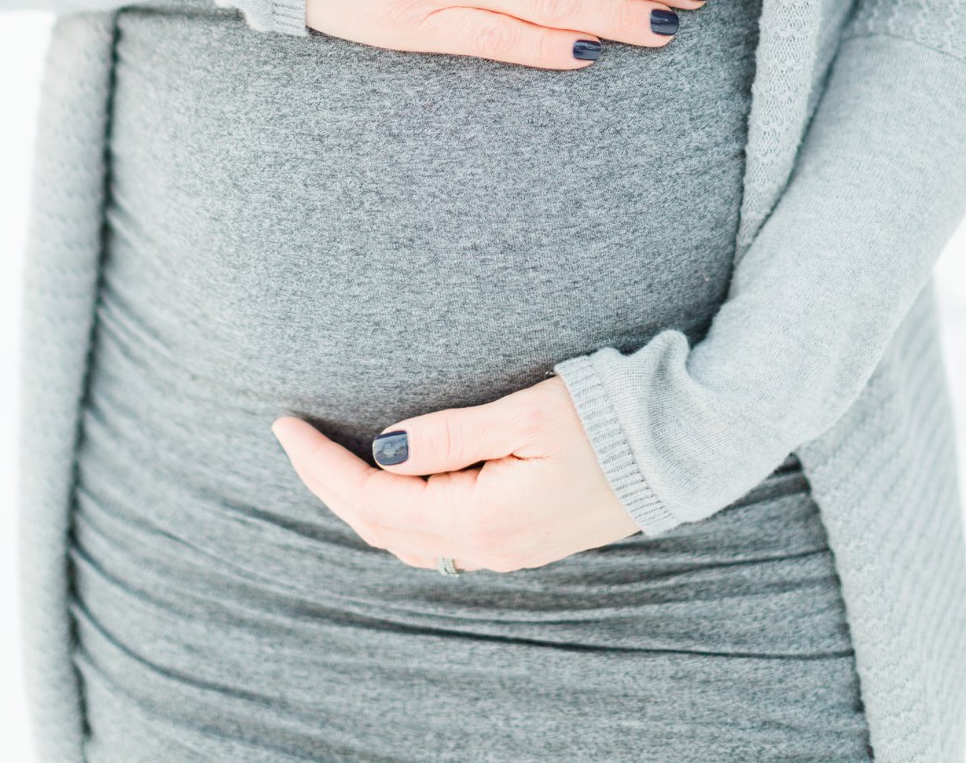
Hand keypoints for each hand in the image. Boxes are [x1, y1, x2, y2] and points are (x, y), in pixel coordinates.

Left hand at [270, 376, 639, 572]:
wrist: (682, 451)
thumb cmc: (608, 421)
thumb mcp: (524, 414)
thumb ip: (448, 434)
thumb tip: (383, 448)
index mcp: (481, 520)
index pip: (372, 498)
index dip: (319, 463)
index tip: (283, 424)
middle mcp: (488, 548)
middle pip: (378, 525)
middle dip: (324, 481)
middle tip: (289, 434)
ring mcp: (504, 551)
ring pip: (404, 537)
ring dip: (355, 501)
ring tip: (320, 456)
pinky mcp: (518, 540)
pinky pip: (434, 538)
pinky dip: (392, 511)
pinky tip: (381, 482)